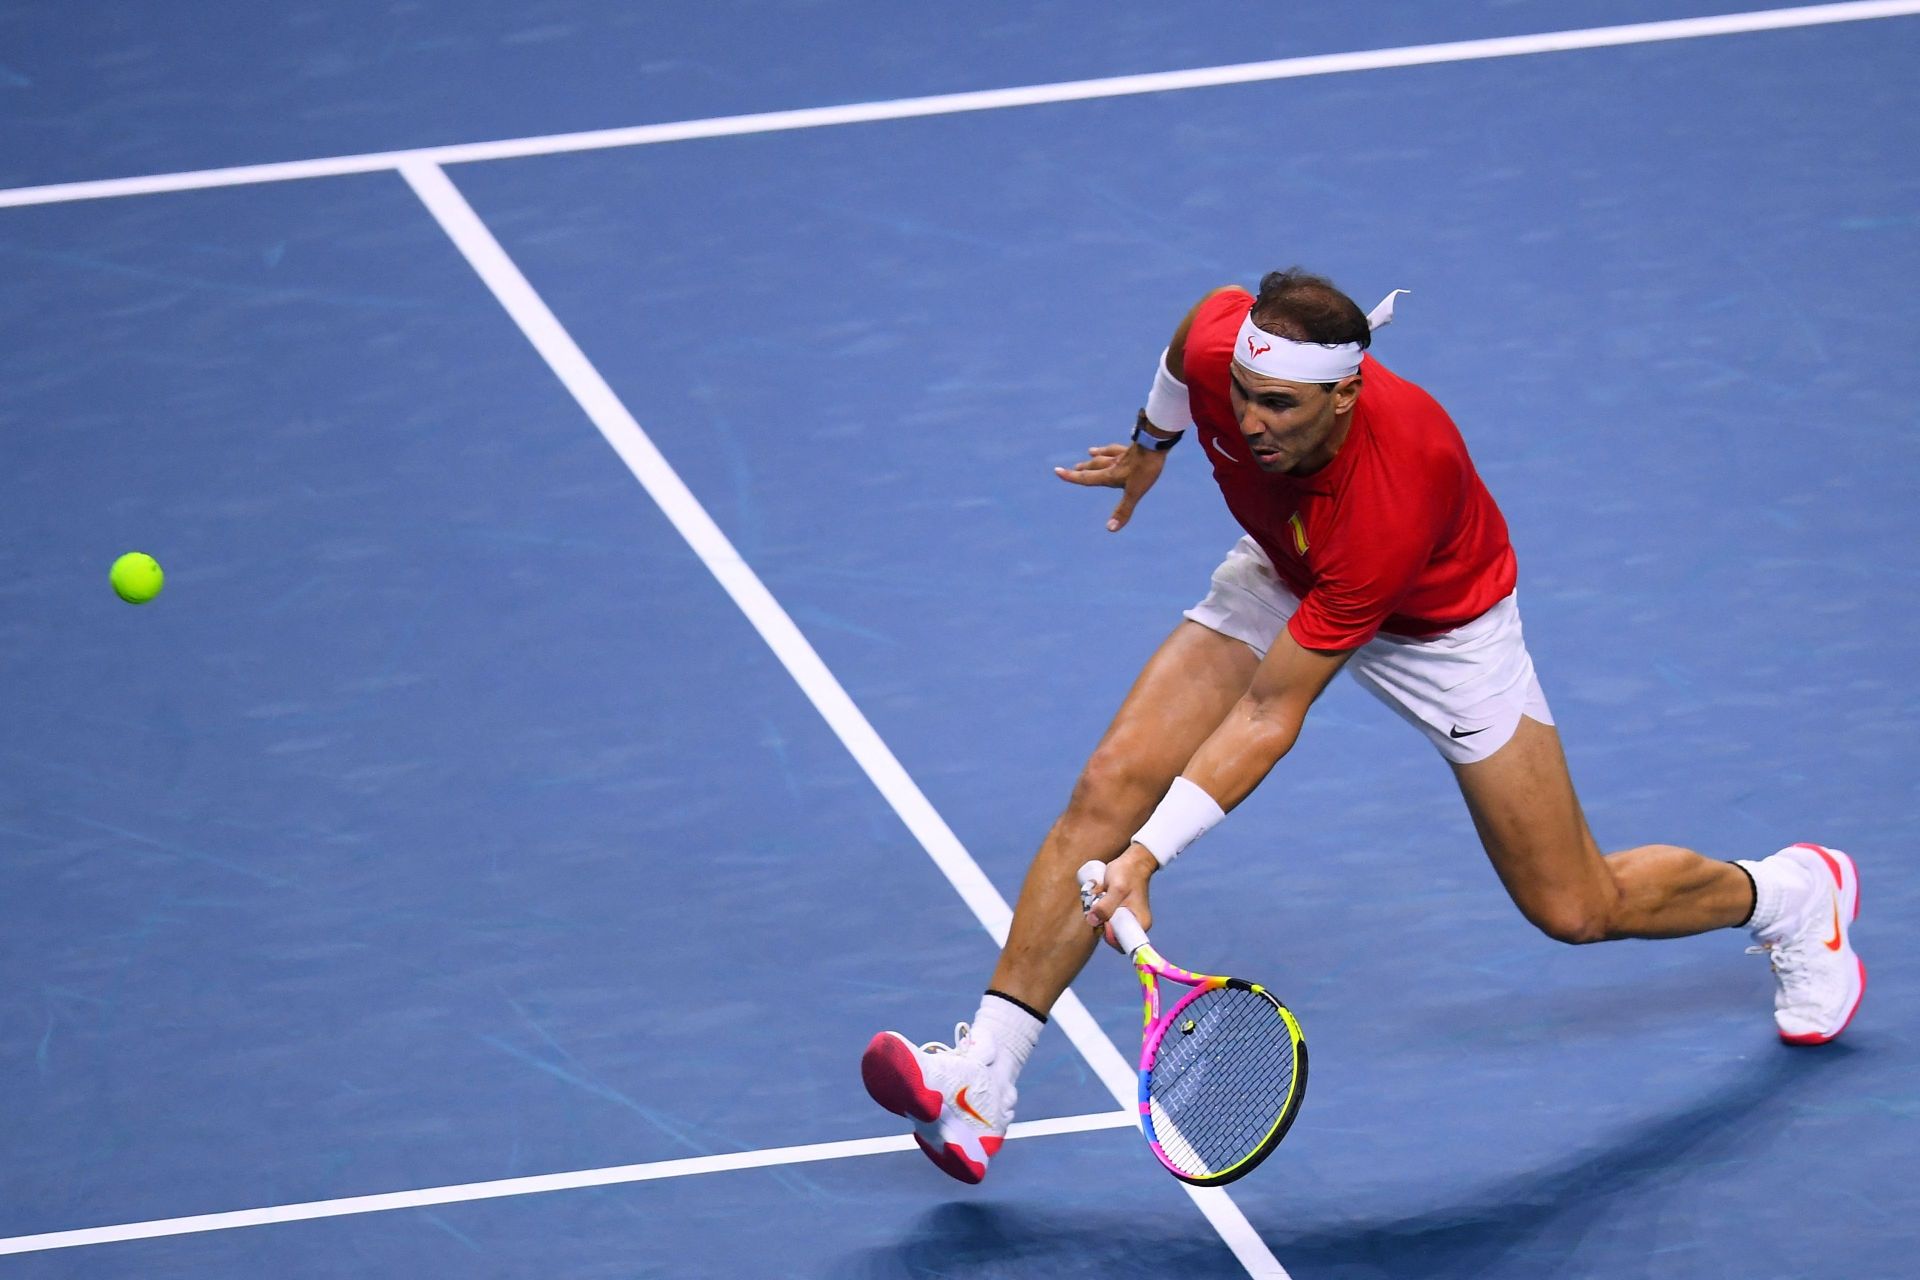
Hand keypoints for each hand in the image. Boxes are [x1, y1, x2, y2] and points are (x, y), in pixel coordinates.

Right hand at [1054, 441, 1168, 531]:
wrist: (1155, 443)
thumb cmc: (1144, 468)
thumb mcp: (1134, 492)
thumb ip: (1123, 510)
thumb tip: (1110, 529)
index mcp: (1110, 475)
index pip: (1087, 477)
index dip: (1072, 476)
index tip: (1057, 471)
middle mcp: (1113, 464)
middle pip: (1094, 466)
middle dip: (1083, 468)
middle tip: (1073, 468)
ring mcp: (1123, 454)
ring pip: (1105, 455)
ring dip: (1097, 456)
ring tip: (1090, 452)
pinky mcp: (1134, 447)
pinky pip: (1121, 447)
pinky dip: (1115, 447)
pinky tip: (1117, 445)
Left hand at [1082, 844, 1157, 949]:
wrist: (1132, 861)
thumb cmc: (1128, 873)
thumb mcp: (1117, 889)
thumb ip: (1106, 906)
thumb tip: (1092, 921)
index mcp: (1139, 924)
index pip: (1121, 943)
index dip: (1108, 934)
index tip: (1103, 918)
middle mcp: (1132, 924)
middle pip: (1108, 933)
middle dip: (1098, 918)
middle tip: (1098, 898)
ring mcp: (1122, 917)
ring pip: (1101, 922)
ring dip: (1095, 908)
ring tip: (1100, 890)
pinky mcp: (1115, 910)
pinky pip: (1100, 914)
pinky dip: (1095, 905)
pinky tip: (1098, 891)